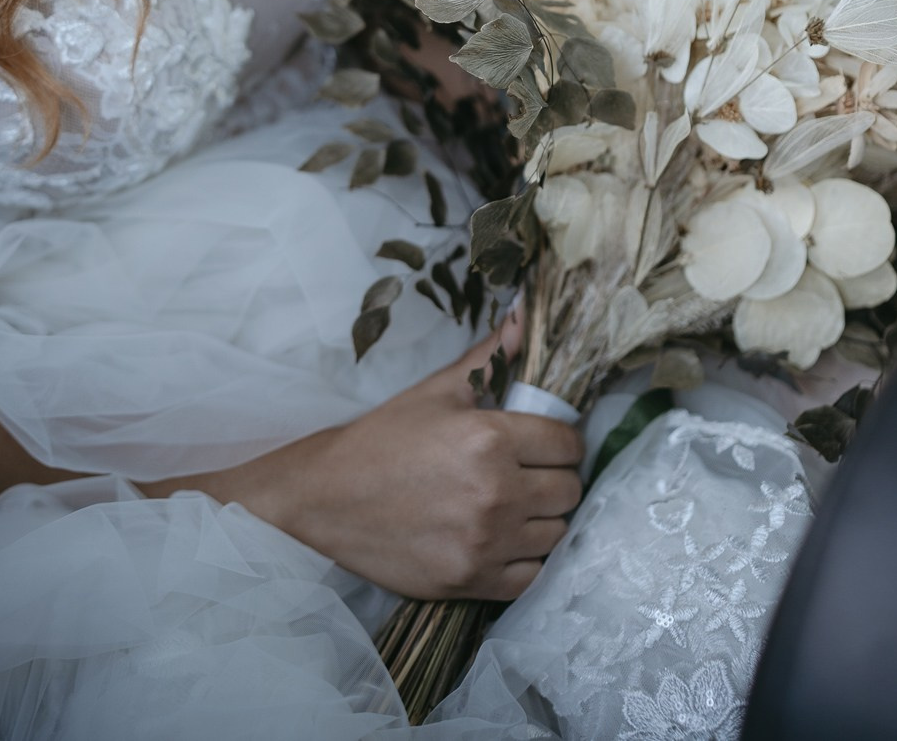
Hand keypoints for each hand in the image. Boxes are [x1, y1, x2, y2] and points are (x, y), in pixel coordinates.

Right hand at [288, 309, 582, 600]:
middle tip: (529, 472)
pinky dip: (524, 558)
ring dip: (543, 518)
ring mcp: (485, 543)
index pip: (567, 443)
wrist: (327, 498)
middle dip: (555, 477)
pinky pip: (532, 575)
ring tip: (515, 505)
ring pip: (556, 534)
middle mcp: (496, 493)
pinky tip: (502, 539)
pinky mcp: (472, 582)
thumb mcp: (436, 390)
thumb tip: (527, 315)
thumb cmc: (383, 438)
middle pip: (569, 490)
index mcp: (489, 438)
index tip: (546, 442)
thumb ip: (489, 357)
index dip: (561, 440)